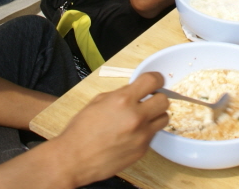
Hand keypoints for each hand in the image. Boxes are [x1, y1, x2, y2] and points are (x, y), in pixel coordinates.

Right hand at [50, 72, 168, 187]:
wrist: (74, 159)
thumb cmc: (81, 130)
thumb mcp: (98, 102)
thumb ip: (120, 94)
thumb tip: (134, 91)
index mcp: (123, 100)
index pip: (152, 81)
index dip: (156, 78)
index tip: (156, 81)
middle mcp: (136, 117)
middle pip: (164, 101)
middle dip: (157, 98)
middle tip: (148, 101)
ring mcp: (141, 135)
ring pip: (164, 118)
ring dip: (155, 116)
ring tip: (142, 118)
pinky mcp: (142, 150)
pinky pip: (153, 135)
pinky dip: (146, 132)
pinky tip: (132, 134)